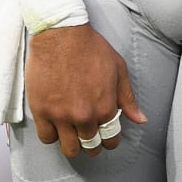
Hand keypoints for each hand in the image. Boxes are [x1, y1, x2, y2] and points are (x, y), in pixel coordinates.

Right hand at [25, 23, 146, 157]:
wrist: (60, 32)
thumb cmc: (89, 46)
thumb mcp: (118, 69)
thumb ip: (128, 98)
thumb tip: (140, 119)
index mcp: (105, 108)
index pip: (110, 140)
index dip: (108, 139)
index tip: (103, 134)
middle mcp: (84, 116)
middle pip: (90, 147)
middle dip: (91, 143)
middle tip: (87, 134)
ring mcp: (61, 115)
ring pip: (69, 148)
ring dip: (72, 144)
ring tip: (71, 133)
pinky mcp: (41, 110)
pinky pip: (46, 137)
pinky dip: (51, 135)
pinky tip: (54, 126)